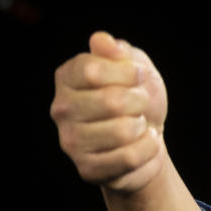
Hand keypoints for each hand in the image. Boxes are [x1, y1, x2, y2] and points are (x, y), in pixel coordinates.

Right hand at [51, 32, 168, 193]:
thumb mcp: (135, 65)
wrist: (149, 135)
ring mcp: (71, 142)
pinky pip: (131, 157)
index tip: (138, 76)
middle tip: (139, 105)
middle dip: (140, 101)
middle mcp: (61, 110)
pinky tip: (141, 144)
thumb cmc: (139, 96)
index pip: (93, 70)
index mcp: (68, 78)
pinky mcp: (88, 169)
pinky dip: (148, 149)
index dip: (128, 72)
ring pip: (124, 131)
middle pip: (112, 101)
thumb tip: (101, 41)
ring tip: (137, 126)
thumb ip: (118, 50)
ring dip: (143, 126)